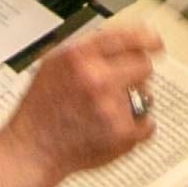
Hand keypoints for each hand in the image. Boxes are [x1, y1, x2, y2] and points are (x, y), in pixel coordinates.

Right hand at [7, 24, 162, 180]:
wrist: (31, 150)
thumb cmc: (40, 110)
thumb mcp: (53, 65)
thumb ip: (87, 49)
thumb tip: (122, 39)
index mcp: (79, 56)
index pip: (127, 37)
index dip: (147, 38)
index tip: (156, 42)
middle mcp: (96, 78)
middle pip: (144, 65)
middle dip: (136, 74)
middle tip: (122, 86)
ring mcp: (111, 106)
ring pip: (146, 96)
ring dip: (133, 102)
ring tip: (105, 113)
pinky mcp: (121, 132)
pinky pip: (147, 123)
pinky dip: (135, 129)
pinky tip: (111, 130)